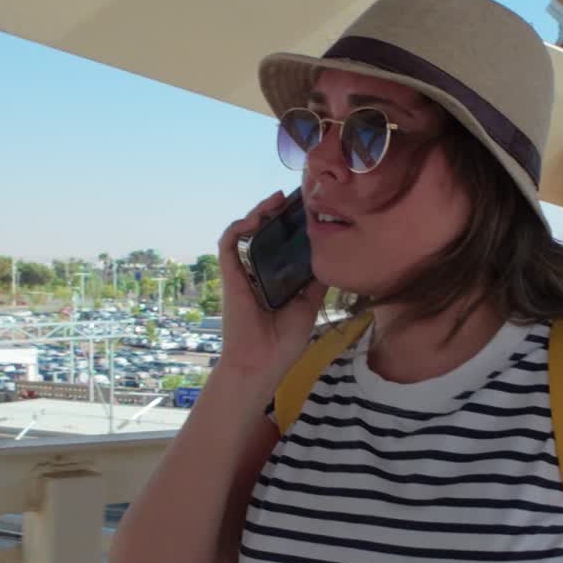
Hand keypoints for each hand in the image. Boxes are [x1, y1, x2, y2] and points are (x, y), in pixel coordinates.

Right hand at [214, 192, 326, 387]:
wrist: (262, 364)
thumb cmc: (283, 342)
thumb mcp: (308, 306)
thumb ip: (316, 283)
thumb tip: (334, 260)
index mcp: (274, 278)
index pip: (280, 244)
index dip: (289, 226)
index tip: (305, 210)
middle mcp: (256, 271)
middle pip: (263, 233)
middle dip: (274, 213)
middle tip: (291, 199)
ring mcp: (242, 273)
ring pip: (244, 233)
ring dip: (256, 213)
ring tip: (274, 201)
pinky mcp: (230, 276)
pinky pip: (228, 245)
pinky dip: (237, 228)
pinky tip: (253, 219)